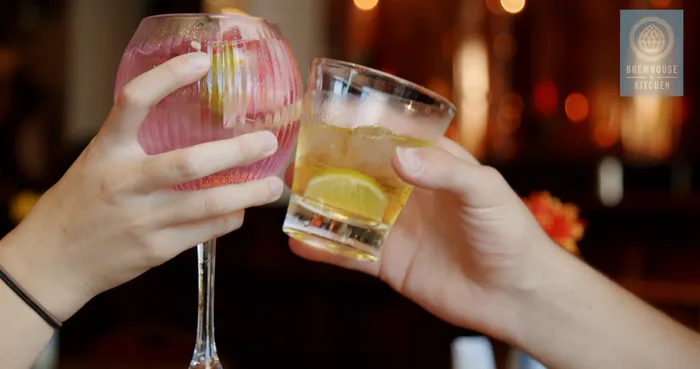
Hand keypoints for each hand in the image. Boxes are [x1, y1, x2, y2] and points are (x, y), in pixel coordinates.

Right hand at [0, 52, 284, 321]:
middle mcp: (125, 182)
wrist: (55, 260)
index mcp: (108, 151)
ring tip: (273, 186)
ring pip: (208, 204)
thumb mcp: (100, 162)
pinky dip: (230, 218)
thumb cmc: (84, 202)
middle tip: (268, 142)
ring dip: (248, 194)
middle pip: (189, 163)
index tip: (200, 63)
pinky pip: (205, 230)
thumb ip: (138, 146)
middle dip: (237, 152)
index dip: (166, 78)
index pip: (133, 102)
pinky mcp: (156, 249)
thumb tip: (197, 127)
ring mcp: (142, 219)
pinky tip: (240, 210)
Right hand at [285, 137, 560, 337]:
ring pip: (348, 212)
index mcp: (432, 166)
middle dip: (327, 164)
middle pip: (360, 173)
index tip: (325, 116)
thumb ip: (444, 171)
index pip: (390, 138)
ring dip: (318, 204)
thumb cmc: (510, 232)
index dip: (360, 126)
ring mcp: (396, 229)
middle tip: (294, 156)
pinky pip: (350, 254)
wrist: (517, 294)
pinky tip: (298, 243)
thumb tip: (399, 157)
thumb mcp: (485, 190)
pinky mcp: (390, 263)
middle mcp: (408, 193)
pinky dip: (325, 249)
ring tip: (286, 194)